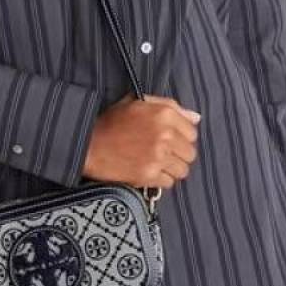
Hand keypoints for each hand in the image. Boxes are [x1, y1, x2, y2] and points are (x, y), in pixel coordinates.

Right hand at [82, 92, 200, 187]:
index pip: (192, 132)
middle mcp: (164, 134)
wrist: (89, 144)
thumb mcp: (139, 102)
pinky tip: (149, 170)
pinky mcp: (149, 175)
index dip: (182, 136)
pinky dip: (161, 179)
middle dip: (179, 153)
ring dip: (172, 168)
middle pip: (190, 153)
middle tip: (164, 152)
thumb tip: (196, 117)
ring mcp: (158, 156)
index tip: (171, 138)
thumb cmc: (113, 121)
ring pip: (183, 170)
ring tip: (157, 162)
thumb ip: (170, 106)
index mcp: (164, 113)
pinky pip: (169, 182)